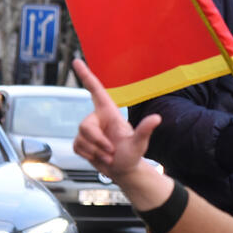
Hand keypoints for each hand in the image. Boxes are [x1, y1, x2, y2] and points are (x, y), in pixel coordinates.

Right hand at [72, 59, 159, 182]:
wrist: (123, 171)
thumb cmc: (132, 155)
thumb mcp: (139, 143)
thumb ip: (145, 130)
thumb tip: (157, 118)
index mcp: (110, 112)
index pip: (95, 90)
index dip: (85, 75)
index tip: (76, 60)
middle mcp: (98, 119)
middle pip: (85, 126)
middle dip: (98, 142)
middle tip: (112, 151)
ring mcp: (88, 131)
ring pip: (81, 139)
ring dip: (96, 152)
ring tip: (109, 156)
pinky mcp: (82, 142)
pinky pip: (77, 147)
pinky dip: (89, 156)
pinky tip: (100, 158)